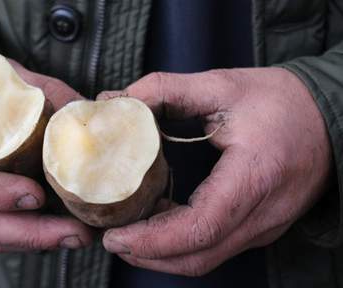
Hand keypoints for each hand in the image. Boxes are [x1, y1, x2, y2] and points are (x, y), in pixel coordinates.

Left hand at [98, 68, 331, 274]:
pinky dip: (181, 243)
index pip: (200, 228)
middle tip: (112, 237)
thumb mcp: (222, 86)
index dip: (152, 240)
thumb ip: (165, 89)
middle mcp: (263, 214)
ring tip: (127, 232)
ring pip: (205, 259)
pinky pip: (216, 247)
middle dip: (148, 255)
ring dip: (162, 253)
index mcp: (254, 177)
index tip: (116, 236)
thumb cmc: (281, 102)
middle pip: (198, 257)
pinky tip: (159, 221)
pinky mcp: (260, 227)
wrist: (329, 117)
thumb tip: (116, 101)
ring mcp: (264, 227)